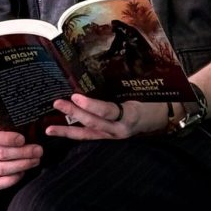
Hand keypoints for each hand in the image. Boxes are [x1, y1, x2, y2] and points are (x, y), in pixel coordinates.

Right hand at [0, 110, 43, 188]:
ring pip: (0, 169)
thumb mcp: (0, 118)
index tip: (23, 139)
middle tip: (38, 151)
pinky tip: (22, 172)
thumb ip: (11, 122)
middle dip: (22, 153)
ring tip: (35, 160)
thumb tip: (32, 129)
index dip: (8, 139)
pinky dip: (12, 179)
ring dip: (21, 165)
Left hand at [46, 94, 170, 140]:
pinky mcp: (108, 139)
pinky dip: (74, 134)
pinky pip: (89, 138)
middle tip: (57, 103)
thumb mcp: (139, 91)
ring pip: (88, 135)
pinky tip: (60, 131)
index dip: (91, 105)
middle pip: (93, 123)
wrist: (161, 117)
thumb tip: (96, 71)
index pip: (107, 111)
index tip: (75, 97)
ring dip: (67, 130)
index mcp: (129, 114)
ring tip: (49, 129)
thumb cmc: (150, 100)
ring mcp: (113, 137)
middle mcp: (120, 129)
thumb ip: (119, 87)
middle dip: (74, 114)